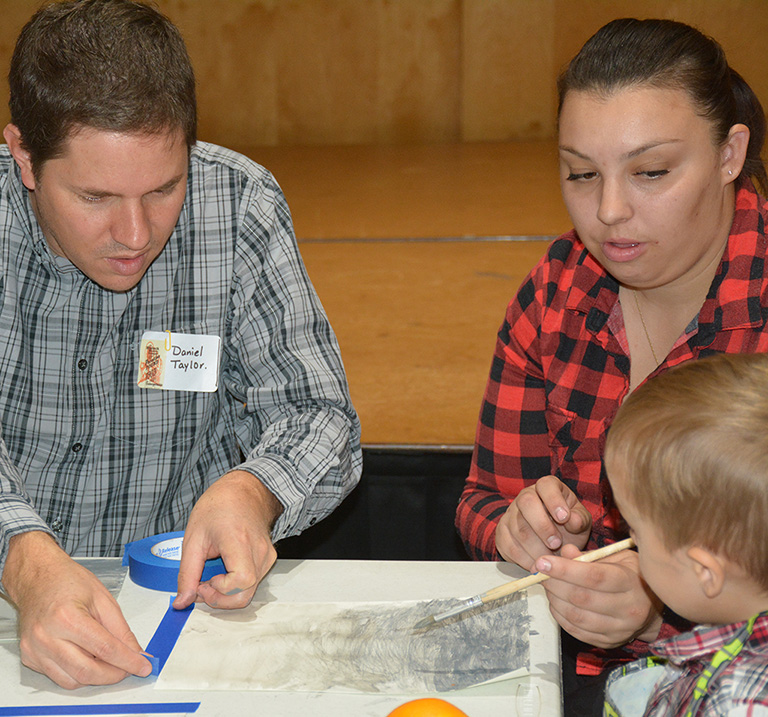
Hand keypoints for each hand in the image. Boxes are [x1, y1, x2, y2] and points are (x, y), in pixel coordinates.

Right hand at [2, 531, 151, 688]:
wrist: (37, 577)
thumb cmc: (68, 581)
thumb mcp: (103, 598)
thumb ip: (120, 629)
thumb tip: (135, 652)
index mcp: (67, 617)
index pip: (104, 649)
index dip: (127, 661)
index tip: (143, 666)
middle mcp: (47, 637)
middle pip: (87, 671)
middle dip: (113, 675)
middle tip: (129, 669)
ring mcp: (35, 650)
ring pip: (72, 681)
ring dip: (97, 677)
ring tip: (110, 662)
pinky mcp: (29, 658)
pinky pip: (59, 677)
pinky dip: (78, 674)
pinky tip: (89, 659)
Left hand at [173, 470, 282, 609]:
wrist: (243, 492)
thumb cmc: (219, 507)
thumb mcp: (193, 538)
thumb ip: (187, 573)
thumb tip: (182, 601)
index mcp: (239, 540)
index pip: (241, 580)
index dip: (220, 590)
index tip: (203, 583)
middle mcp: (259, 550)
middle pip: (245, 594)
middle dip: (220, 599)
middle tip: (202, 586)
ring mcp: (267, 555)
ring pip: (249, 592)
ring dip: (226, 593)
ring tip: (212, 577)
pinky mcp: (269, 559)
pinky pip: (253, 583)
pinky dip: (236, 586)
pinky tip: (224, 572)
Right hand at [495, 474, 591, 569]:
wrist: (552, 542)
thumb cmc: (568, 526)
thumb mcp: (580, 521)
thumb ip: (580, 519)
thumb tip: (573, 520)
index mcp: (547, 487)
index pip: (546, 486)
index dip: (554, 500)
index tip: (564, 518)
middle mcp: (526, 496)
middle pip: (526, 503)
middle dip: (542, 526)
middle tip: (556, 543)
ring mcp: (511, 514)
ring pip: (518, 529)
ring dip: (536, 548)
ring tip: (551, 559)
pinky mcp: (502, 533)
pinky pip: (510, 546)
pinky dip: (525, 559)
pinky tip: (538, 564)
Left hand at [534, 543, 663, 648]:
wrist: (652, 607)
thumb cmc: (630, 575)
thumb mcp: (616, 556)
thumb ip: (590, 555)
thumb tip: (565, 552)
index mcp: (631, 583)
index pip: (594, 577)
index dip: (564, 569)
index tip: (542, 562)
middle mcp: (628, 609)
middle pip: (581, 598)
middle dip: (554, 583)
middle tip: (539, 572)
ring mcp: (619, 629)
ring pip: (576, 616)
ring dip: (554, 599)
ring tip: (547, 585)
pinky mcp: (609, 642)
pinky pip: (576, 631)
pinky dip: (560, 615)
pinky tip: (556, 601)